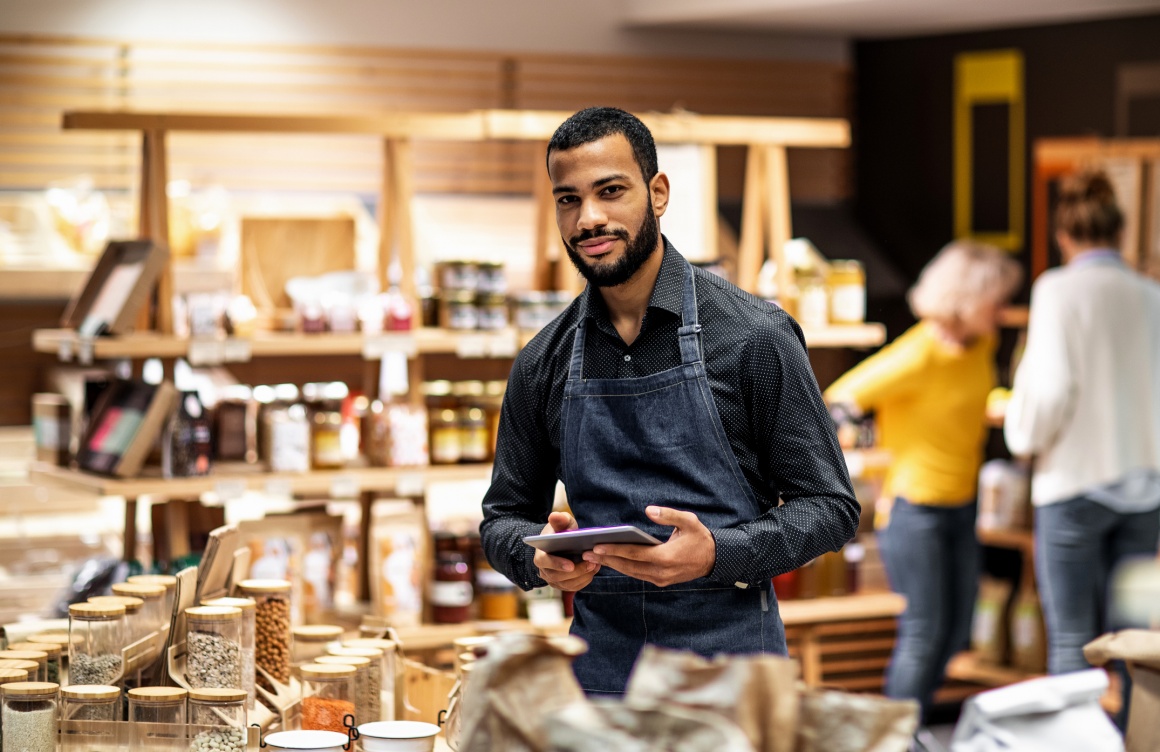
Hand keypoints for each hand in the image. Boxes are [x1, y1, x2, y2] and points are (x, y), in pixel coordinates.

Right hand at [534, 512, 601, 591]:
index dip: (557, 564)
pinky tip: (594, 569)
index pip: (544, 562)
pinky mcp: (563, 585)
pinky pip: (575, 587)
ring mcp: (553, 580)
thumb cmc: (560, 532)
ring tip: (596, 565)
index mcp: (541, 555)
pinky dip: (585, 580)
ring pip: (568, 584)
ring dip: (583, 576)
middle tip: (591, 563)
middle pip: (558, 577)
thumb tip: (554, 515)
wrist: (560, 544)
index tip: (571, 565)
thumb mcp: (561, 523)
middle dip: (576, 572)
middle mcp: (545, 571)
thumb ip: (559, 519)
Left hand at [582, 506, 715, 586]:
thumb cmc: (700, 537)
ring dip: (612, 565)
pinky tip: (611, 561)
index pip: (634, 554)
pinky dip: (624, 568)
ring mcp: (660, 580)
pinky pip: (637, 575)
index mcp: (665, 557)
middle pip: (628, 566)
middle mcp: (660, 572)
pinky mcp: (660, 582)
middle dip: (606, 560)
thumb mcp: (689, 521)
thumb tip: (648, 510)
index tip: (596, 546)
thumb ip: (668, 515)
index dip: (614, 550)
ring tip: (593, 557)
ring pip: (631, 572)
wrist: (714, 560)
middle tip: (585, 554)